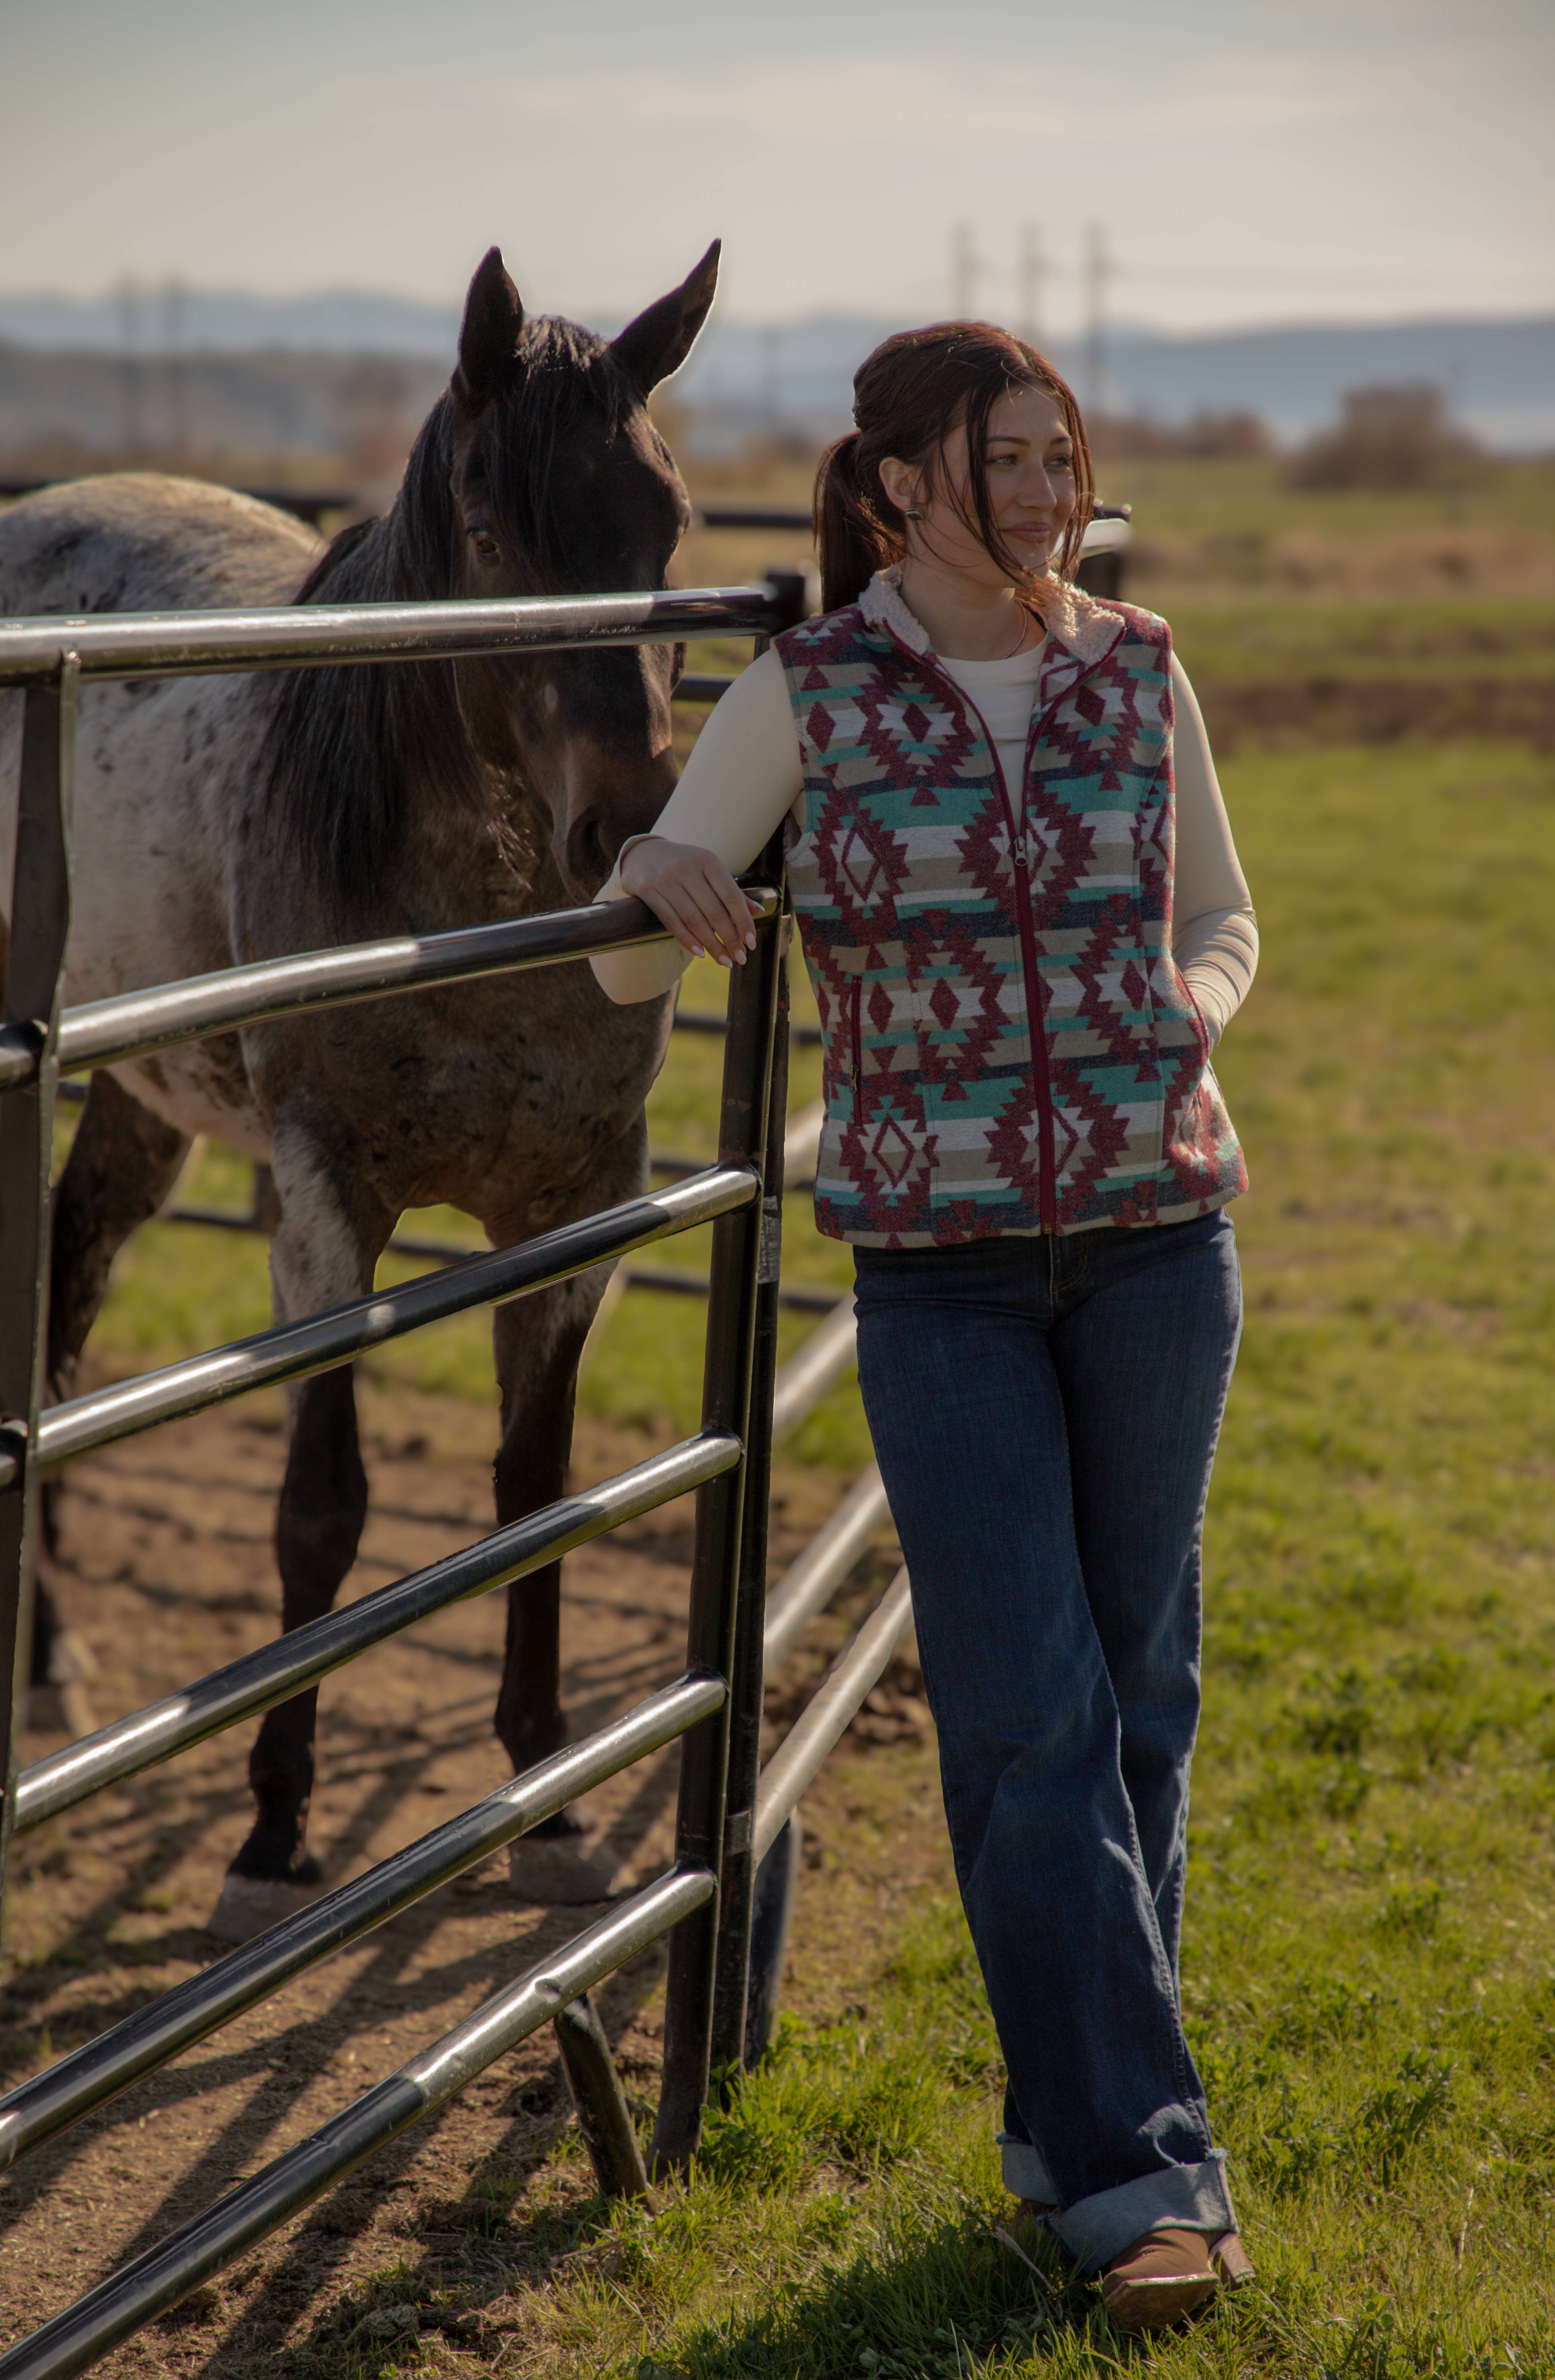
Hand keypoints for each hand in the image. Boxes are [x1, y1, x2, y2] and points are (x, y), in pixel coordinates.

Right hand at [618, 836, 761, 966]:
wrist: (643, 853)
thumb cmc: (684, 864)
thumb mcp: (708, 870)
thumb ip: (731, 890)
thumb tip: (758, 911)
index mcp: (707, 859)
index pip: (731, 895)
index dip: (743, 921)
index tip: (751, 943)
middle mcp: (686, 867)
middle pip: (714, 911)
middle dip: (729, 939)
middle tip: (740, 958)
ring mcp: (665, 879)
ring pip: (693, 920)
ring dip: (711, 945)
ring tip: (724, 961)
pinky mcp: (647, 890)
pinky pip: (671, 921)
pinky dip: (687, 940)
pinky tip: (700, 953)